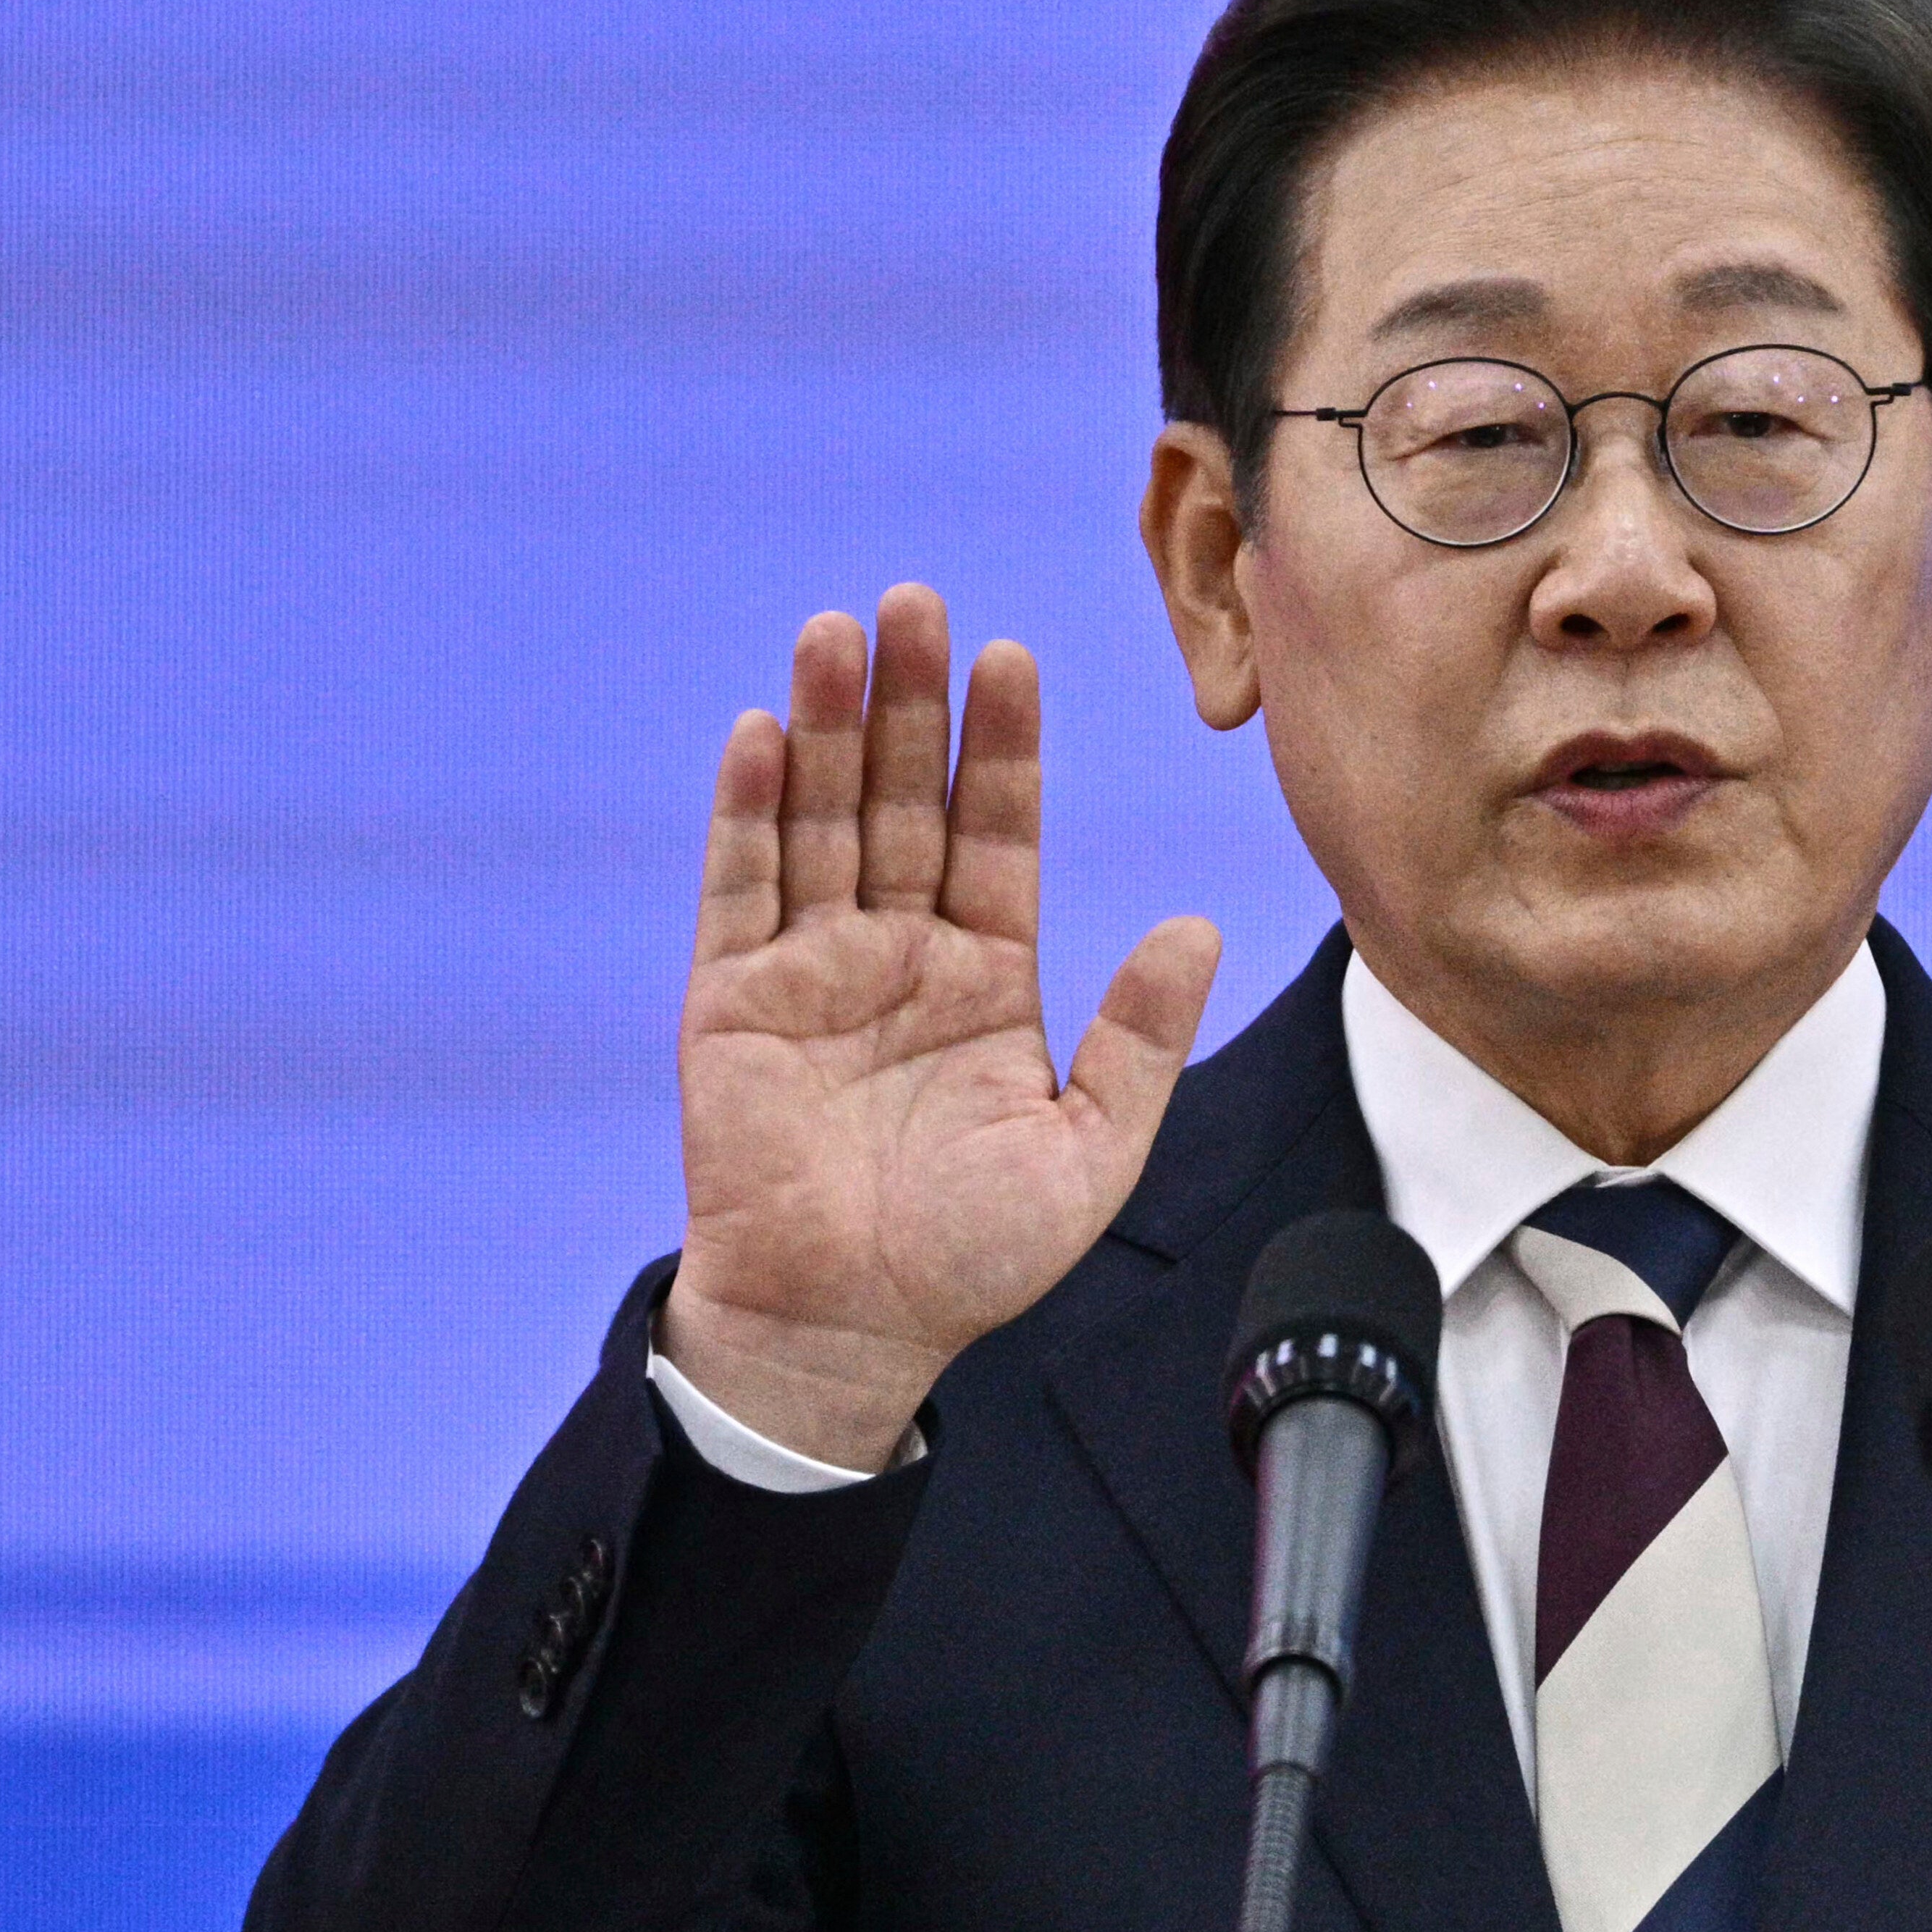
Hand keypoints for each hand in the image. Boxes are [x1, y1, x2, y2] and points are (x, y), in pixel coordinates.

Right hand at [659, 585, 1219, 1468]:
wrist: (852, 1331)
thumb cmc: (972, 1256)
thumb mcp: (1091, 1148)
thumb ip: (1140, 1036)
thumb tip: (1199, 928)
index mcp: (986, 975)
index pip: (997, 833)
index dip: (1001, 747)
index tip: (1011, 657)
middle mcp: (898, 952)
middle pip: (904, 800)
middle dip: (911, 702)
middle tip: (916, 600)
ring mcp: (811, 970)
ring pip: (820, 820)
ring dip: (826, 726)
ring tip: (837, 632)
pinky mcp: (732, 1001)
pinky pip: (739, 890)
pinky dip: (747, 812)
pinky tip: (760, 733)